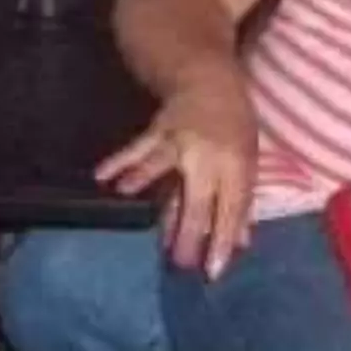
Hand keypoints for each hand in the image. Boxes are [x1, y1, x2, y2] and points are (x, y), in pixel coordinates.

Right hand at [95, 63, 256, 278]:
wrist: (209, 79)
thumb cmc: (234, 124)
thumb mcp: (248, 158)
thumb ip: (242, 199)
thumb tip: (240, 242)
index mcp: (236, 162)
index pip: (231, 206)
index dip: (223, 239)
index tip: (213, 271)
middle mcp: (208, 153)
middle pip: (196, 197)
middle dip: (186, 232)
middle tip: (177, 263)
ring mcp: (181, 139)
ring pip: (162, 165)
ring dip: (144, 182)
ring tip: (129, 200)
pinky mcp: (158, 129)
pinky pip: (138, 147)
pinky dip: (119, 161)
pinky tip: (102, 177)